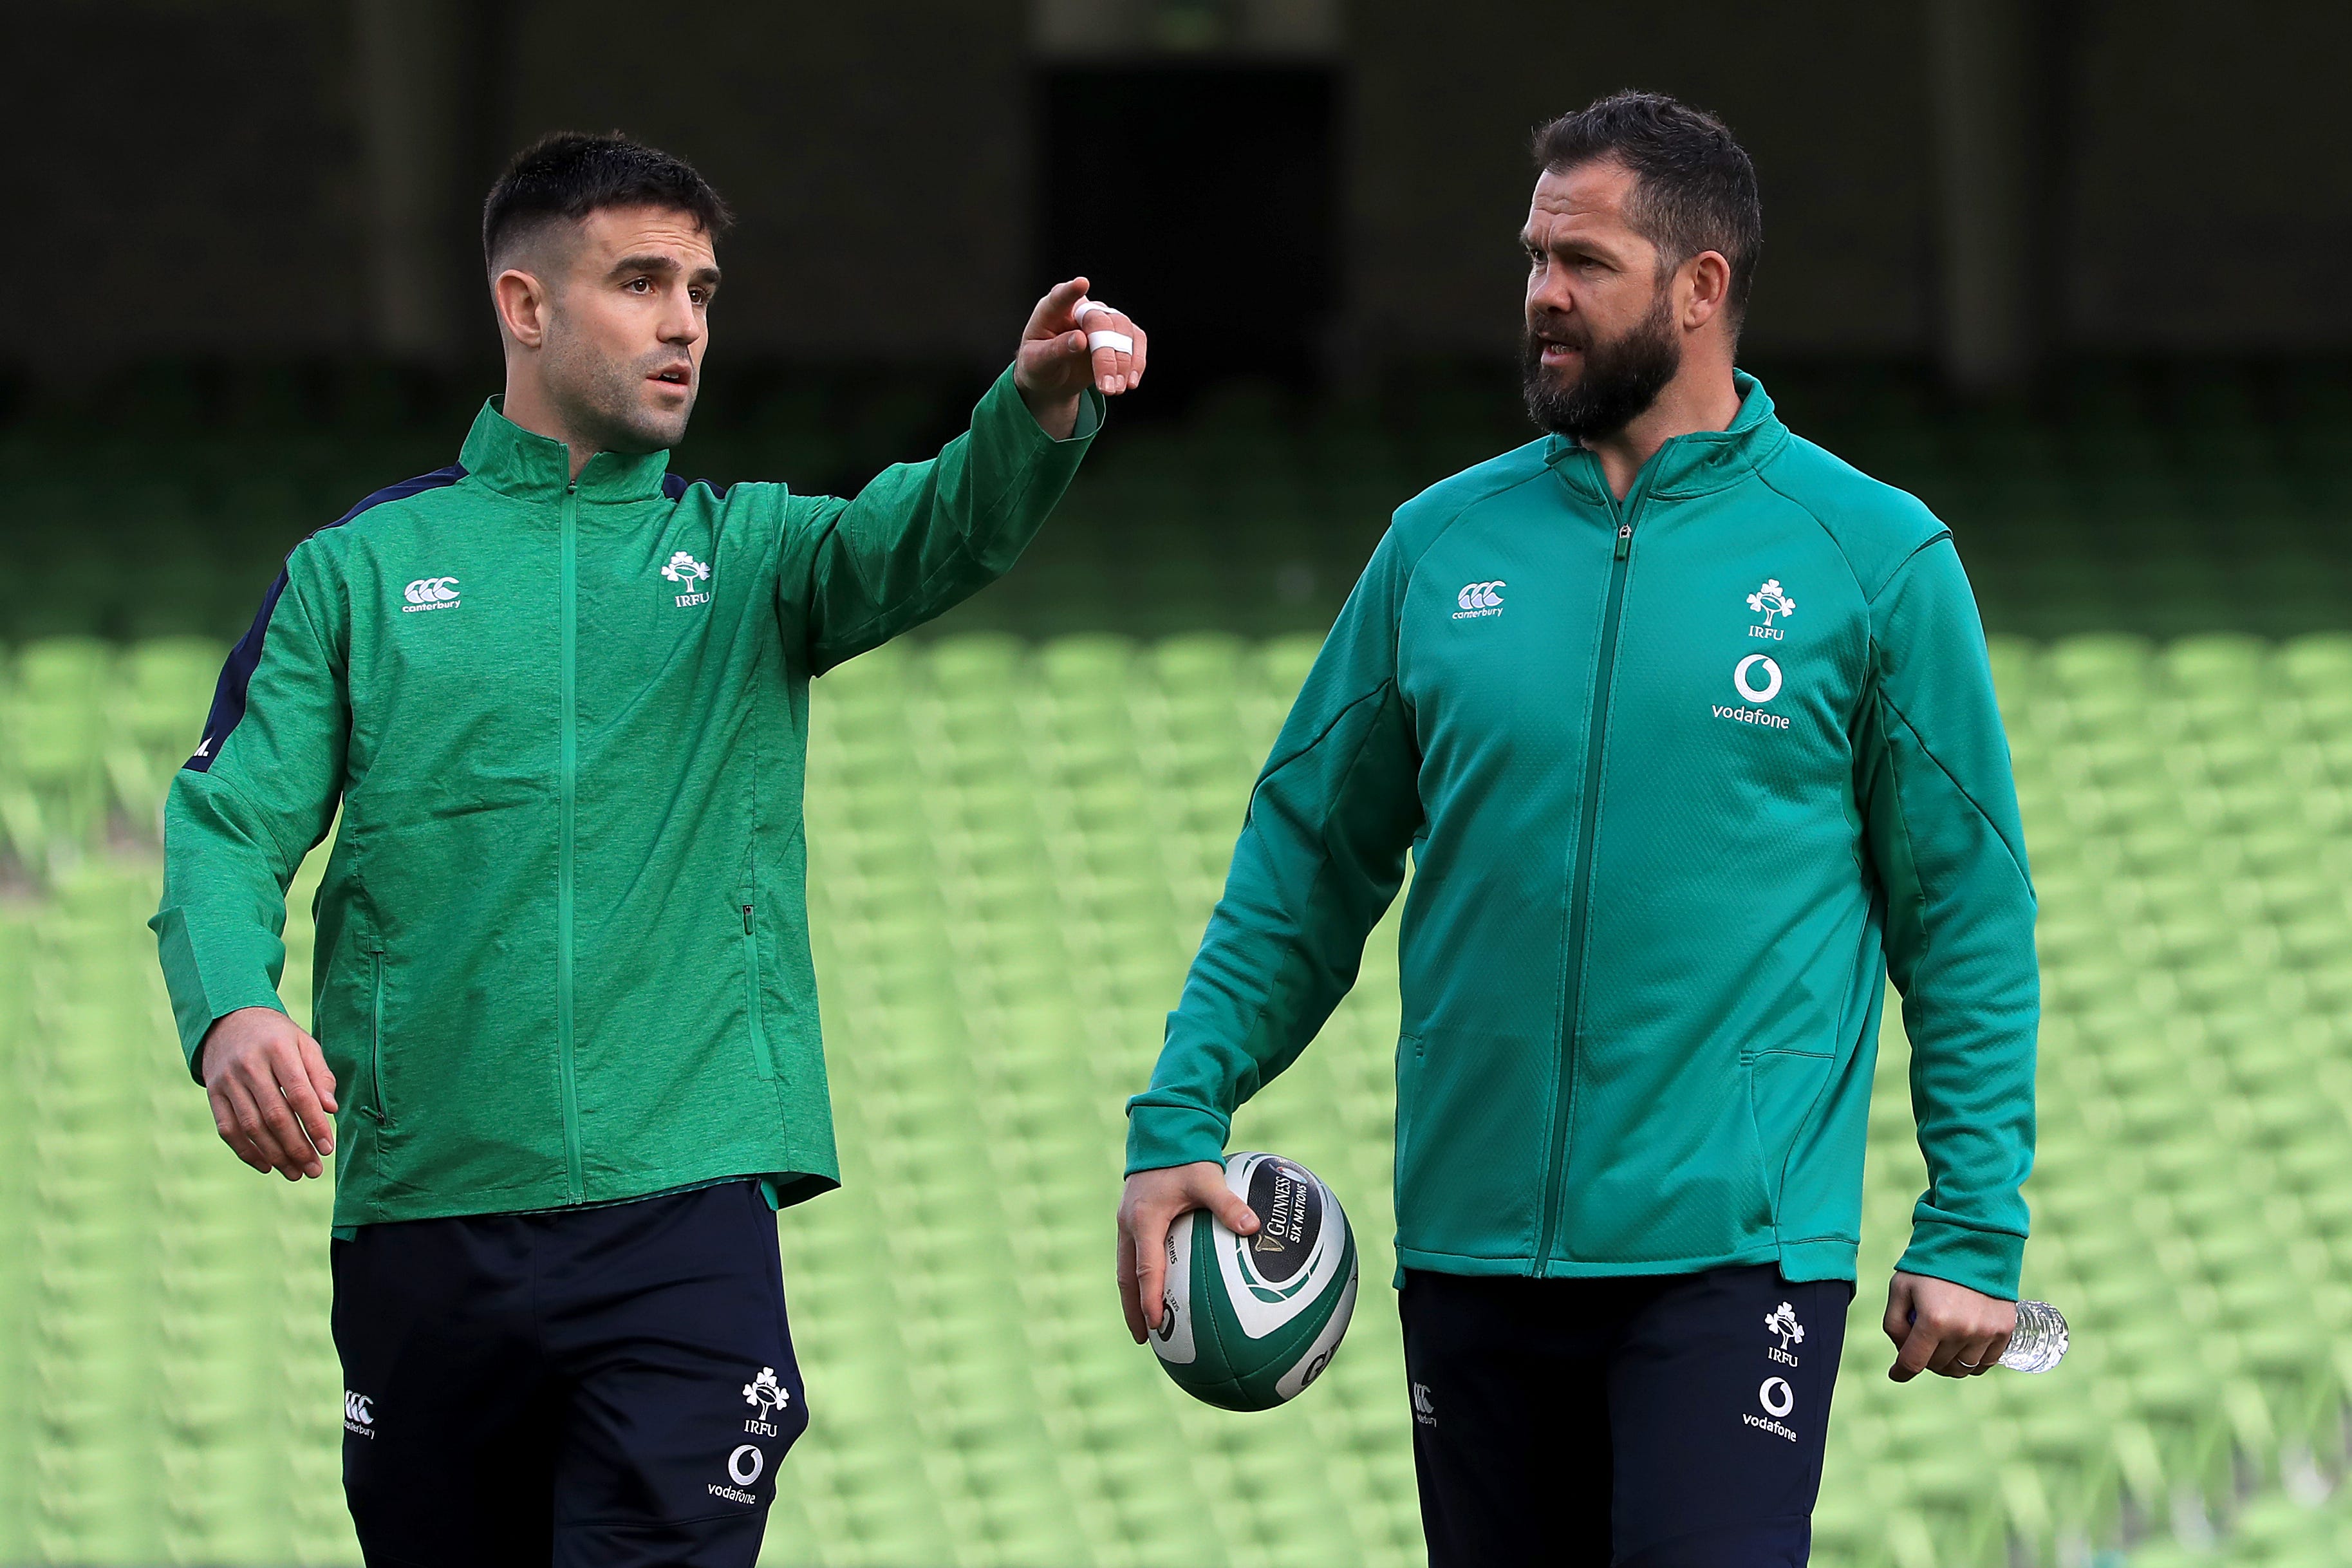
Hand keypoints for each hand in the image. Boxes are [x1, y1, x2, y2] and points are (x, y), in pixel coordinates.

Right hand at [199, 1006, 337, 1180]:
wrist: (229, 1020)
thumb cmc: (278, 1037)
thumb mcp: (304, 1044)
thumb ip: (320, 1075)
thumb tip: (331, 1109)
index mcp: (278, 1050)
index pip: (299, 1094)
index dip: (314, 1124)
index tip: (328, 1148)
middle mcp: (249, 1066)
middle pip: (274, 1115)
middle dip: (297, 1147)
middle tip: (315, 1169)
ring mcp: (227, 1081)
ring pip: (251, 1127)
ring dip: (275, 1155)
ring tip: (296, 1173)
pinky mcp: (212, 1093)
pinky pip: (228, 1129)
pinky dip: (246, 1152)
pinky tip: (267, 1166)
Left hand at [1015, 276, 1147, 436]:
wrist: (1052, 380)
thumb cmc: (1039, 365)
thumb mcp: (1037, 362)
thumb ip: (1055, 350)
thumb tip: (1080, 339)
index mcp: (1053, 310)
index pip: (1061, 296)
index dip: (1071, 291)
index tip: (1081, 284)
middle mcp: (1081, 309)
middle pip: (1101, 323)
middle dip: (1106, 357)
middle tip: (1106, 389)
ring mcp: (1103, 320)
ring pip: (1124, 331)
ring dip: (1123, 364)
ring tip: (1114, 390)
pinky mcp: (1119, 335)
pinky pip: (1136, 341)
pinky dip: (1136, 363)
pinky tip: (1130, 383)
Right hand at [1117, 1161, 1258, 1343]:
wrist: (1162, 1131)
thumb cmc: (1184, 1156)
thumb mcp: (1208, 1178)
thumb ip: (1228, 1204)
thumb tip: (1254, 1228)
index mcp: (1145, 1219)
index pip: (1146, 1268)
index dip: (1150, 1299)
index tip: (1158, 1324)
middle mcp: (1129, 1224)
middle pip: (1126, 1277)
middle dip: (1134, 1309)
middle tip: (1145, 1338)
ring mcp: (1127, 1222)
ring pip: (1125, 1268)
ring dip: (1133, 1296)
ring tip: (1145, 1324)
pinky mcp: (1133, 1219)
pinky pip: (1133, 1255)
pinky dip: (1139, 1276)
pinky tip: (1155, 1289)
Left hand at [1883, 1270, 2014, 1380]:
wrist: (1973, 1244)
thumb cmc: (1931, 1266)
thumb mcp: (1901, 1288)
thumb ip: (1895, 1323)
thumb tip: (1901, 1355)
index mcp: (1933, 1320)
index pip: (1913, 1362)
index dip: (1901, 1371)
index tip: (1896, 1373)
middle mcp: (1962, 1331)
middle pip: (1937, 1365)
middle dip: (1925, 1358)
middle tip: (1922, 1343)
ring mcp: (1986, 1332)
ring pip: (1962, 1368)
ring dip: (1948, 1362)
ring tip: (1943, 1344)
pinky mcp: (2004, 1330)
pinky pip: (1986, 1362)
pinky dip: (1973, 1360)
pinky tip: (1964, 1346)